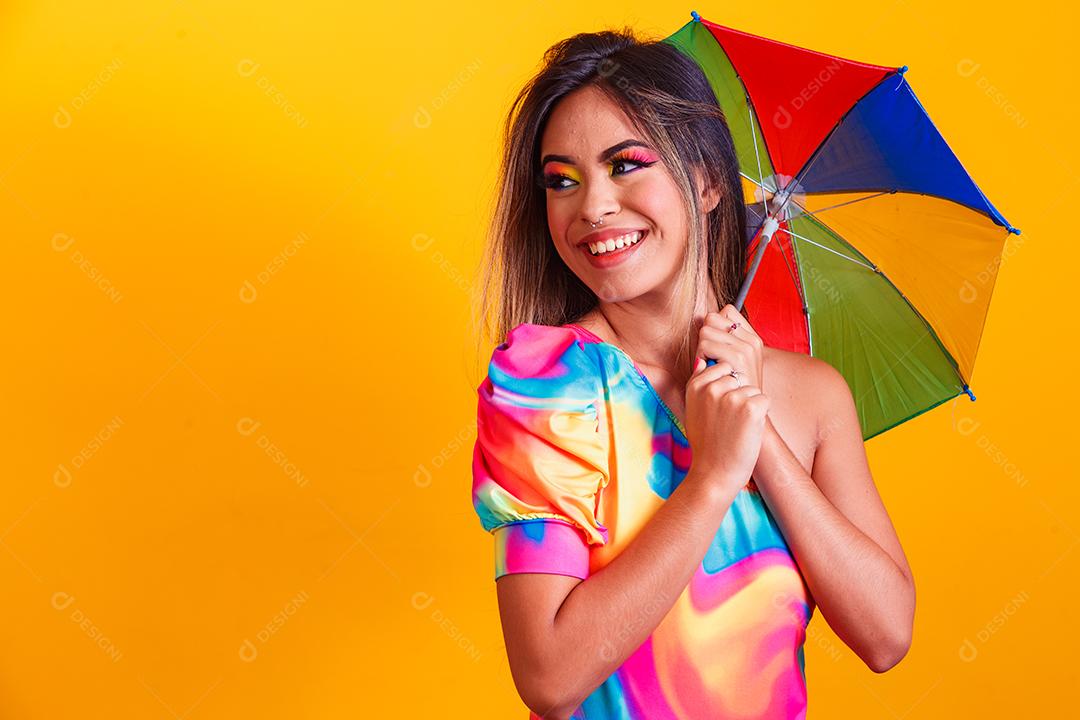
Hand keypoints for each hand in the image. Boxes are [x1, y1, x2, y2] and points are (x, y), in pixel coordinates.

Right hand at [684, 342, 770, 497]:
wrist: (714, 472)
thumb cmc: (706, 442)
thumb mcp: (692, 408)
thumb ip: (698, 382)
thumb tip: (703, 359)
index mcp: (696, 385)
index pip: (722, 367)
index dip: (726, 387)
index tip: (719, 410)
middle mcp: (711, 387)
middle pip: (738, 376)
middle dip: (739, 394)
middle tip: (729, 421)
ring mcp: (731, 396)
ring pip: (752, 388)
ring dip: (750, 406)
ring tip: (736, 427)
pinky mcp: (750, 407)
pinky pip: (763, 399)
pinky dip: (761, 414)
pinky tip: (747, 430)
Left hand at [699, 305, 764, 393]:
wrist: (746, 415)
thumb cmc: (732, 390)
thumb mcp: (735, 363)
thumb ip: (724, 340)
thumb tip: (703, 318)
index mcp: (752, 338)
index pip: (726, 311)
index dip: (715, 327)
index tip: (716, 346)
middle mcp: (752, 340)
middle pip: (713, 318)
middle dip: (705, 337)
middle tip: (710, 358)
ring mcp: (746, 348)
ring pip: (706, 330)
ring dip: (701, 349)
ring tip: (710, 366)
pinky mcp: (738, 358)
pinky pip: (705, 345)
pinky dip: (701, 357)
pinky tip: (709, 371)